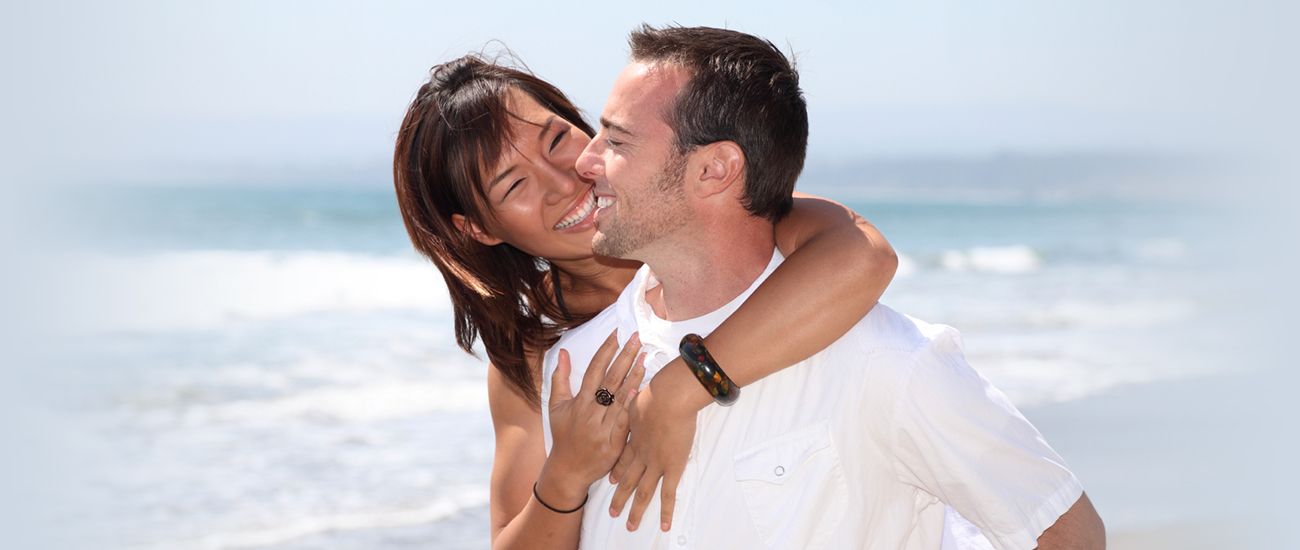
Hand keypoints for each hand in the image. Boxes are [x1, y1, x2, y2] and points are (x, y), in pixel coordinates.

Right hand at [541, 331, 645, 505]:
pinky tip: (642, 390)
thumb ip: (560, 379)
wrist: (568, 471)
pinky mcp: (613, 445)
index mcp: (578, 402)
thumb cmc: (563, 436)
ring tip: (645, 357)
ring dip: (634, 376)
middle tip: (637, 338)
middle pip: (610, 380)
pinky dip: (632, 406)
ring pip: (620, 398)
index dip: (606, 351)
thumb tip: (564, 353)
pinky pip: (624, 422)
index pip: (594, 370)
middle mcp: (590, 413)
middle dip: (624, 356)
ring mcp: (602, 429)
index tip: (617, 334)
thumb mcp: (556, 407)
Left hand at [606, 367, 699, 531]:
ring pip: (643, 492)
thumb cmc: (657, 392)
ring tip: (629, 526)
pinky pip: (667, 494)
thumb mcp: (640, 396)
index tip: (610, 479)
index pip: (622, 459)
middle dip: (619, 498)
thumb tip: (636, 393)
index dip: (616, 470)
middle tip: (612, 512)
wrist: (669, 397)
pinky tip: (663, 525)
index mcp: (633, 438)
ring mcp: (655, 463)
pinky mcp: (671, 467)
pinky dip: (665, 511)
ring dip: (635, 509)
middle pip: (627, 480)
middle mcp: (640, 455)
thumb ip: (637, 401)